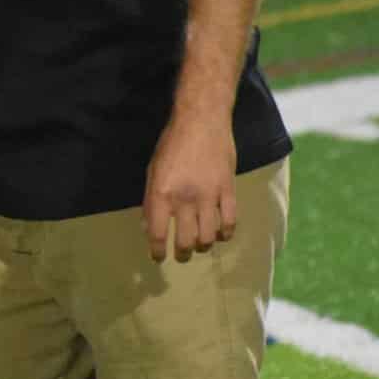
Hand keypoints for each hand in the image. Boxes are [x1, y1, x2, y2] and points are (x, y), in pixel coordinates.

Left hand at [143, 111, 236, 262]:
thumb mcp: (152, 169)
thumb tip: (148, 226)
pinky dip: (226, 234)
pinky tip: (221, 234)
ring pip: (209, 237)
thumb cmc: (172, 144)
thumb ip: (151, 199)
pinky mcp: (228, 190)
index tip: (158, 257)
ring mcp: (209, 196)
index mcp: (161, 193)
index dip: (157, 251)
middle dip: (182, 253)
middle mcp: (184, 199)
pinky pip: (230, 222)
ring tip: (200, 245)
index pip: (157, 233)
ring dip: (203, 246)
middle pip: (185, 241)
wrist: (202, 120)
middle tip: (181, 255)